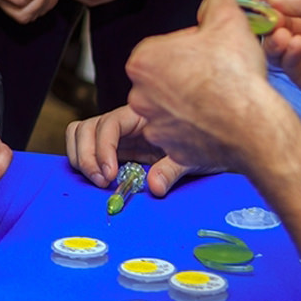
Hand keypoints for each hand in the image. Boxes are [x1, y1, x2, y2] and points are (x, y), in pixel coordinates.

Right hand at [65, 106, 212, 195]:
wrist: (218, 142)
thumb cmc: (207, 144)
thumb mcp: (193, 157)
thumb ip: (171, 169)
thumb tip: (153, 185)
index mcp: (142, 115)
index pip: (109, 124)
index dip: (103, 149)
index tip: (109, 175)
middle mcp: (126, 121)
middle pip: (87, 128)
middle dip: (87, 155)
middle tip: (101, 182)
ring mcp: (119, 134)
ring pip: (82, 133)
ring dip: (82, 157)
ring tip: (97, 180)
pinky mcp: (117, 147)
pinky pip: (89, 146)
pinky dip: (85, 159)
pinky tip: (99, 177)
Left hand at [125, 0, 300, 174]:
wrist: (253, 125)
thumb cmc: (235, 75)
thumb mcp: (229, 18)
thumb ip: (216, 0)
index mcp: (143, 61)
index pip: (164, 46)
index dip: (191, 46)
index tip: (210, 50)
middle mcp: (140, 95)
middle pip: (165, 76)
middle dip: (188, 73)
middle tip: (217, 73)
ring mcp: (154, 125)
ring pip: (173, 105)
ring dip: (192, 100)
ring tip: (220, 97)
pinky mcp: (171, 149)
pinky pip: (182, 133)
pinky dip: (197, 127)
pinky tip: (217, 119)